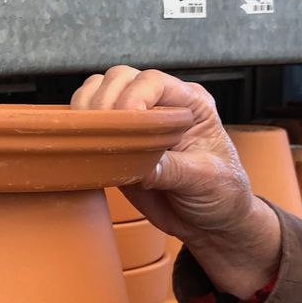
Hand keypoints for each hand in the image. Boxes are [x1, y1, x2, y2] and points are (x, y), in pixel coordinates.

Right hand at [70, 66, 280, 298]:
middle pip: (120, 79)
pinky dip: (80, 128)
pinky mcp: (117, 144)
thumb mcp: (206, 181)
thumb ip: (174, 170)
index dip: (134, 95)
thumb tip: (140, 167)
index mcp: (190, 104)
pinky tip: (84, 146)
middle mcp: (161, 105)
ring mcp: (135, 123)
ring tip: (91, 138)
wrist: (209, 223)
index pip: (154, 81)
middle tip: (103, 133)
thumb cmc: (221, 194)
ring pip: (99, 93)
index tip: (126, 120)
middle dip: (105, 101)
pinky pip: (91, 124)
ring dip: (88, 110)